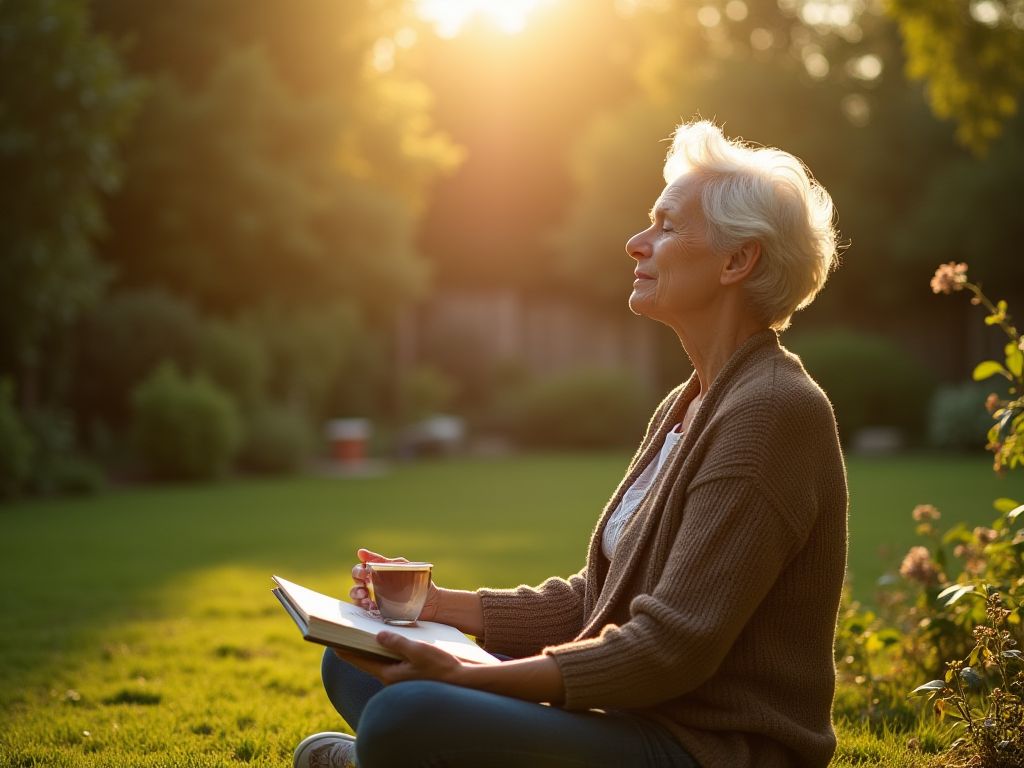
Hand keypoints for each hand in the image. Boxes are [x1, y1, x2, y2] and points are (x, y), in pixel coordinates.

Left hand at [333, 632, 464, 685]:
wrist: (462, 683)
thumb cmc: (441, 667)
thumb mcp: (418, 650)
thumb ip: (396, 642)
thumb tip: (377, 636)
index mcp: (388, 673)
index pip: (359, 660)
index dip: (344, 648)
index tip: (331, 638)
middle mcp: (390, 678)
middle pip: (366, 660)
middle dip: (356, 645)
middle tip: (345, 630)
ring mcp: (399, 678)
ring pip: (379, 660)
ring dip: (370, 646)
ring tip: (363, 631)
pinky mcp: (409, 675)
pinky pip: (391, 661)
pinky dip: (386, 650)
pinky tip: (388, 638)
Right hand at [349, 548, 442, 620]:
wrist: (431, 600)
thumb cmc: (416, 580)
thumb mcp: (400, 567)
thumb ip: (381, 561)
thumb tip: (360, 552)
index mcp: (377, 574)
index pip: (359, 571)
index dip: (358, 571)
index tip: (364, 573)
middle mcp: (373, 587)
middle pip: (355, 585)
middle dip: (356, 586)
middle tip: (363, 588)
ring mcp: (376, 601)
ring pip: (358, 599)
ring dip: (358, 598)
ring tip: (366, 598)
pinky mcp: (381, 613)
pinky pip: (367, 612)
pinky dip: (365, 609)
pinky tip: (371, 607)